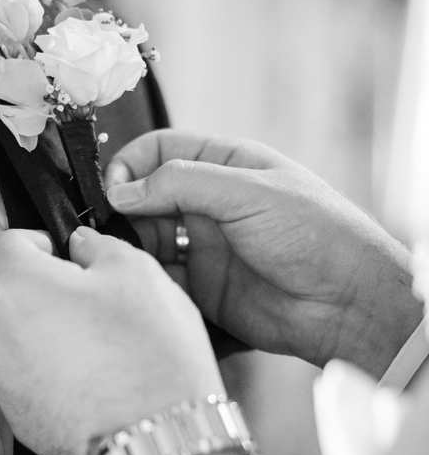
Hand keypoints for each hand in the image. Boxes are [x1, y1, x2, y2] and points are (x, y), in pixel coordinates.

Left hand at [0, 227, 225, 454]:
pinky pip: (9, 375)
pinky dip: (29, 365)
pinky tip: (71, 369)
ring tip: (69, 329)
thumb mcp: (138, 274)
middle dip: (13, 278)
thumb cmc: (149, 353)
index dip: (35, 242)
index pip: (2, 244)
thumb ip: (99, 247)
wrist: (157, 434)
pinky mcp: (13, 413)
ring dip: (17, 322)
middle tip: (60, 286)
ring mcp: (0, 376)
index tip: (62, 255)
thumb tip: (81, 245)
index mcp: (16, 285)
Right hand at [107, 130, 420, 377]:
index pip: (158, 150)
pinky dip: (141, 279)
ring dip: (128, 246)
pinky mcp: (199, 287)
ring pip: (144, 239)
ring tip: (121, 258)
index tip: (113, 191)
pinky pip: (156, 278)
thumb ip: (181, 185)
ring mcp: (202, 245)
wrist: (348, 304)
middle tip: (107, 230)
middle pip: (143, 196)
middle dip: (121, 210)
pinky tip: (139, 282)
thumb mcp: (247, 193)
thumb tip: (121, 191)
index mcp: (224, 165)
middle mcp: (209, 203)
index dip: (129, 166)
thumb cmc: (318, 236)